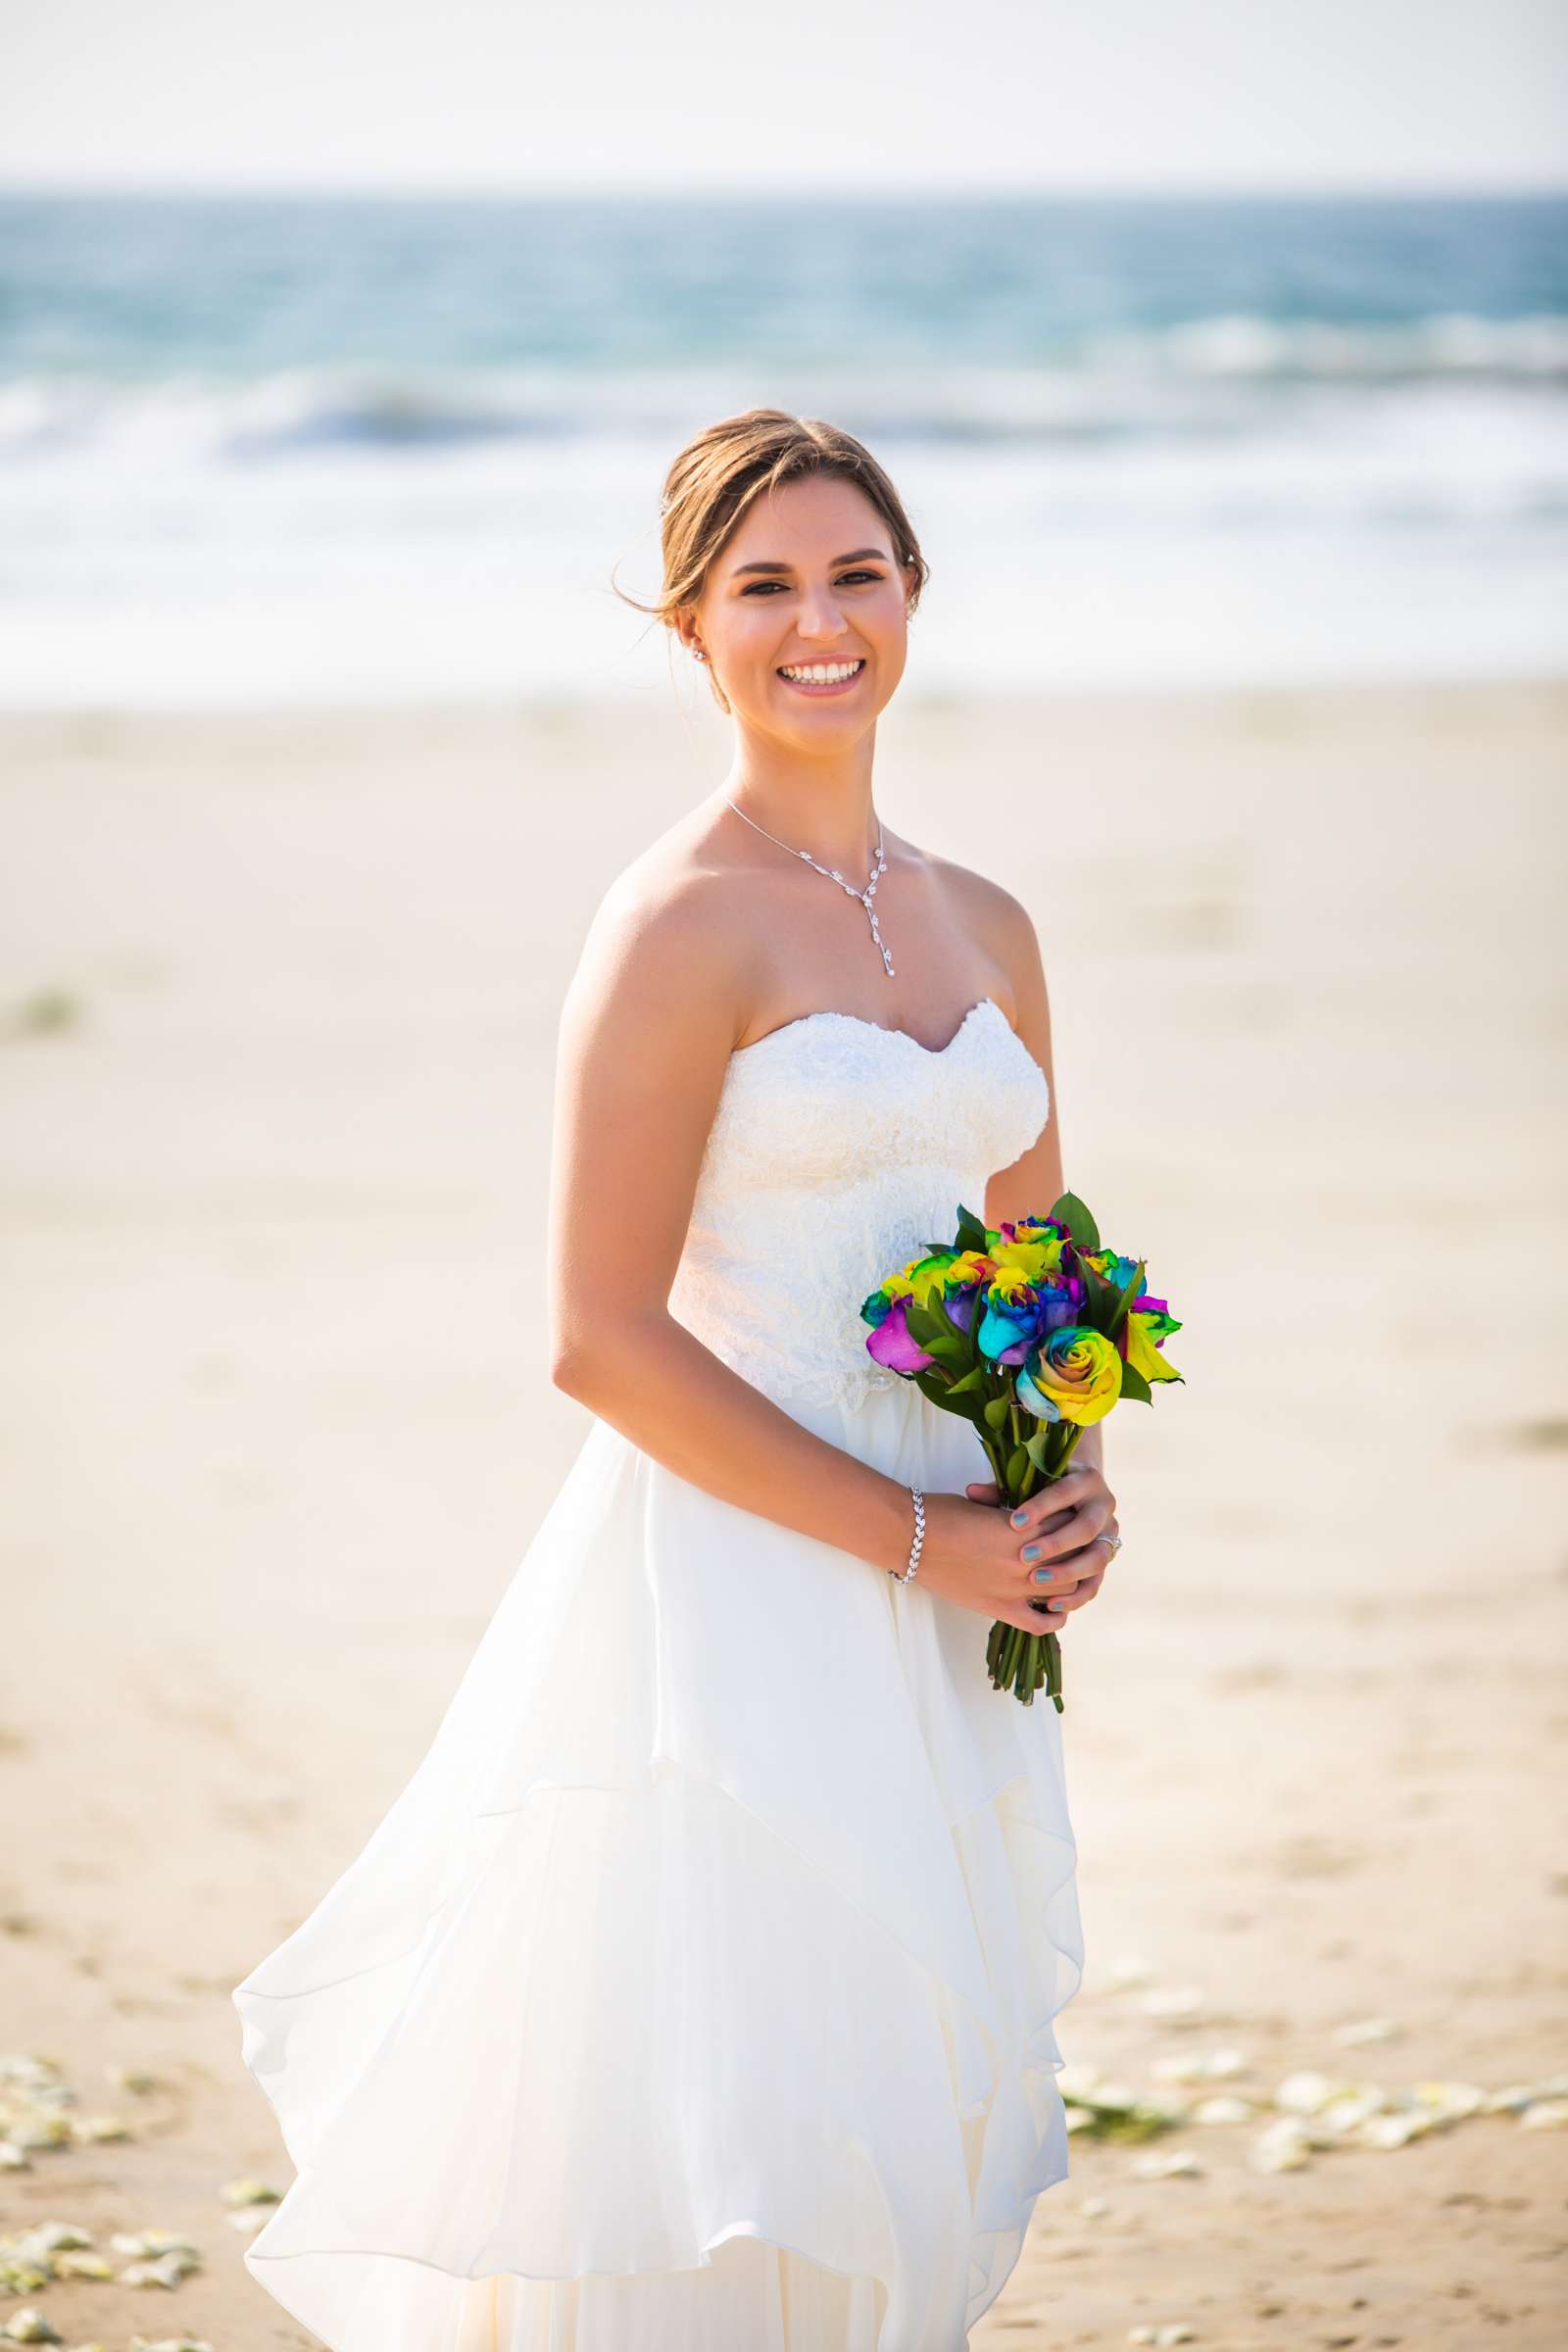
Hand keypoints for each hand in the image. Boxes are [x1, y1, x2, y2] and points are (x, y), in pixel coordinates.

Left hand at [960, 1463, 1119, 1629]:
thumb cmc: (1041, 1487)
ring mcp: (1109, 1534)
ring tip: (1036, 1581)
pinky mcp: (1105, 1558)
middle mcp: (1103, 1505)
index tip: (1014, 1523)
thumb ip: (1002, 1490)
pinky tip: (1051, 1605)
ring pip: (1097, 1558)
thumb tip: (972, 1492)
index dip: (1040, 1508)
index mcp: (1085, 1479)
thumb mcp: (1026, 1484)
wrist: (1075, 1493)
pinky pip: (1095, 1582)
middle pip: (1086, 1527)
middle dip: (1055, 1544)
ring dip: (1068, 1572)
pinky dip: (1076, 1596)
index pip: (1064, 1492)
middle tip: (1024, 1556)